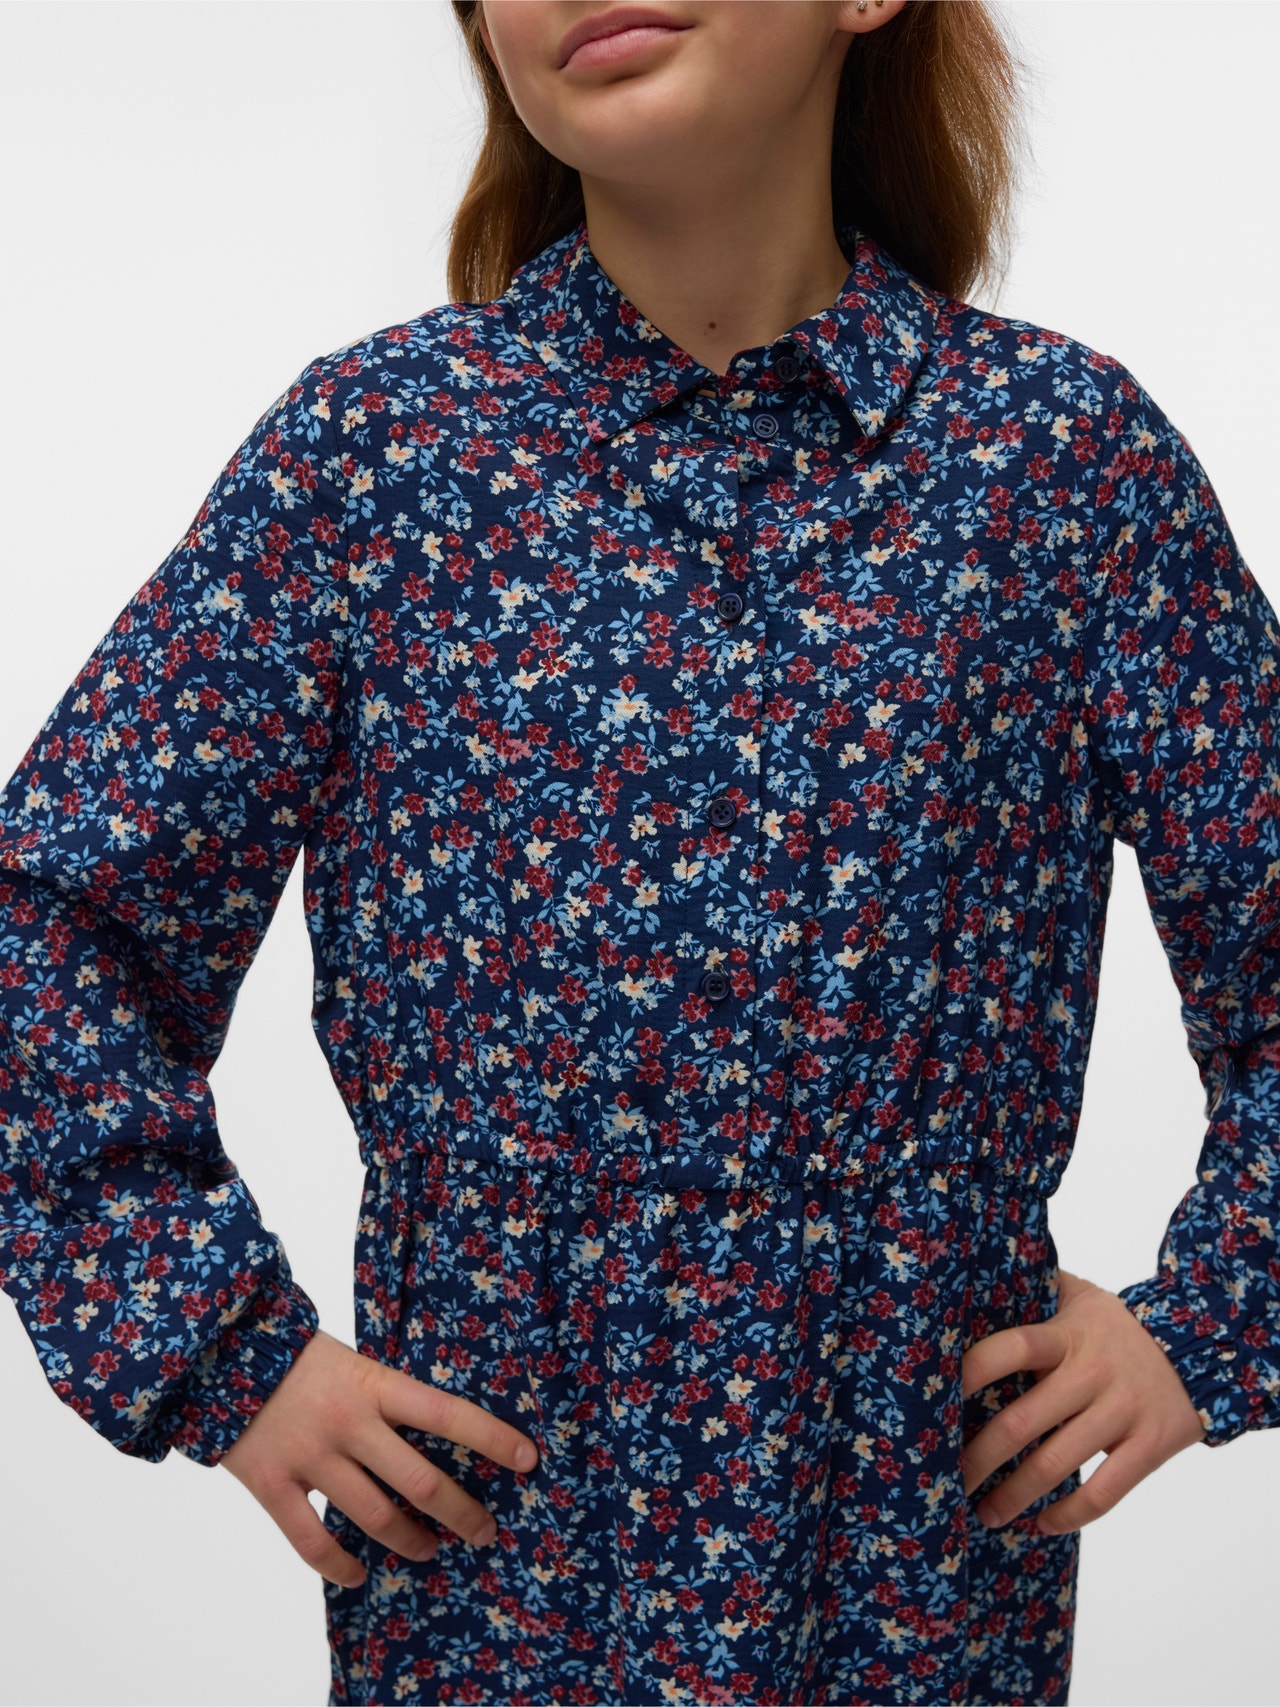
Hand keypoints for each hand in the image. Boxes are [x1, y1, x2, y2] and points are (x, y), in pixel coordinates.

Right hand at [218, 1328, 539, 1587]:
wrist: (222, 1353)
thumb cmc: (300, 1358)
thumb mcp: (354, 1363)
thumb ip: (388, 1398)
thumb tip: (436, 1435)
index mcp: (375, 1385)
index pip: (447, 1413)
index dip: (491, 1438)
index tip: (528, 1459)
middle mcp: (349, 1423)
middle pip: (420, 1481)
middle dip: (461, 1513)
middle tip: (486, 1532)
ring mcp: (310, 1457)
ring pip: (375, 1517)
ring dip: (411, 1542)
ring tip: (430, 1551)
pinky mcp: (272, 1485)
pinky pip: (312, 1542)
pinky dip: (341, 1566)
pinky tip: (360, 1574)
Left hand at [960, 1267, 1206, 1533]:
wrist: (1199, 1348)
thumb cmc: (1119, 1325)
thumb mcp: (1081, 1297)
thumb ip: (1036, 1289)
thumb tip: (976, 1276)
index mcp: (1068, 1336)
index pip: (1013, 1348)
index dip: (974, 1370)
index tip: (935, 1398)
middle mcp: (1092, 1374)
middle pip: (1023, 1421)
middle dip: (979, 1456)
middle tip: (946, 1478)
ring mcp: (1122, 1412)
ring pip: (1057, 1464)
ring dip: (1015, 1495)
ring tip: (984, 1514)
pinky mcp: (1149, 1447)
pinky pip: (1104, 1492)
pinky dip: (1070, 1516)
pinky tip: (1042, 1525)